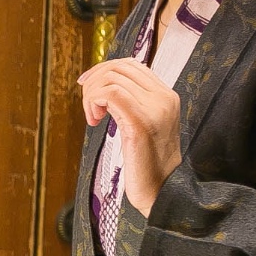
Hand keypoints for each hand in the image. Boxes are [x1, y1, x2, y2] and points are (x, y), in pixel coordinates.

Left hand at [78, 58, 181, 216]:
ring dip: (91, 94)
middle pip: (119, 67)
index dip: (104, 69)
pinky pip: (110, 94)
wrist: (162, 191)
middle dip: (94, 80)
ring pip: (112, 78)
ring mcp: (154, 110)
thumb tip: (106, 86)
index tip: (88, 85)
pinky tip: (94, 120)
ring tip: (93, 116)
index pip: (132, 64)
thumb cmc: (148, 162)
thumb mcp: (144, 124)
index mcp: (167, 96)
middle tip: (88, 104)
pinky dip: (93, 102)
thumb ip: (133, 103)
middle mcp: (164, 98)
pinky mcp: (139, 124)